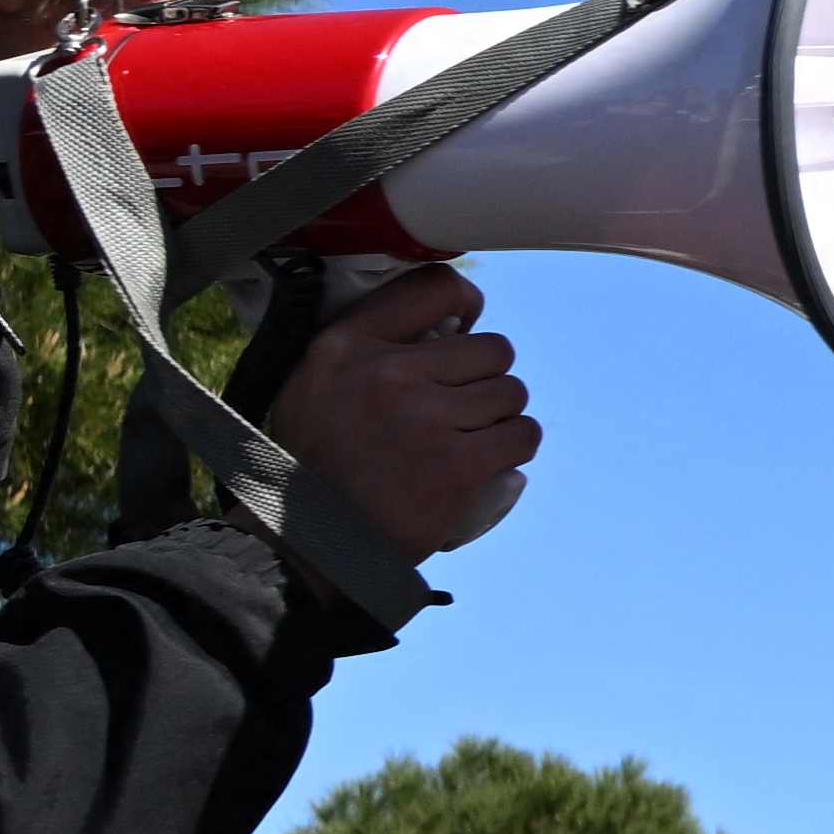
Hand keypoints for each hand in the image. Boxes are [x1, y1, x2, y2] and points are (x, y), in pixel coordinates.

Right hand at [258, 265, 537, 559]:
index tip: (466, 329)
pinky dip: (513, 448)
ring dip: (501, 416)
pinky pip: (523, 436)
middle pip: (492, 348)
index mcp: (346, 346)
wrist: (311, 545)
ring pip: (512, 393)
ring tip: (467, 439)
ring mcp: (425, 419)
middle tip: (460, 408)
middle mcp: (386, 374)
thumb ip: (367, 345)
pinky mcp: (458, 466)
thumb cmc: (315, 463)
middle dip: (485, 378)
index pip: (435, 288)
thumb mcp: (313, 383)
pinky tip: (489, 460)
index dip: (466, 304)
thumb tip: (445, 320)